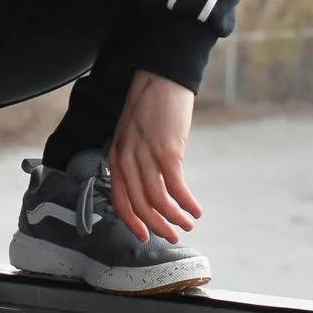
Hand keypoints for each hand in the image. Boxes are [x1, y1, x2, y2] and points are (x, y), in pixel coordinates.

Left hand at [108, 71, 202, 242]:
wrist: (162, 75)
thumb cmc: (151, 104)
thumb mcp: (133, 133)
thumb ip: (135, 157)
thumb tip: (149, 184)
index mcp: (117, 154)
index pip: (119, 198)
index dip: (132, 221)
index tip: (145, 236)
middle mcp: (128, 158)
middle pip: (139, 204)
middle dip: (156, 225)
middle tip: (172, 237)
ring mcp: (146, 154)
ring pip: (156, 200)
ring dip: (173, 218)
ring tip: (188, 225)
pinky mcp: (167, 150)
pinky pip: (175, 187)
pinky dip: (186, 203)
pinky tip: (195, 210)